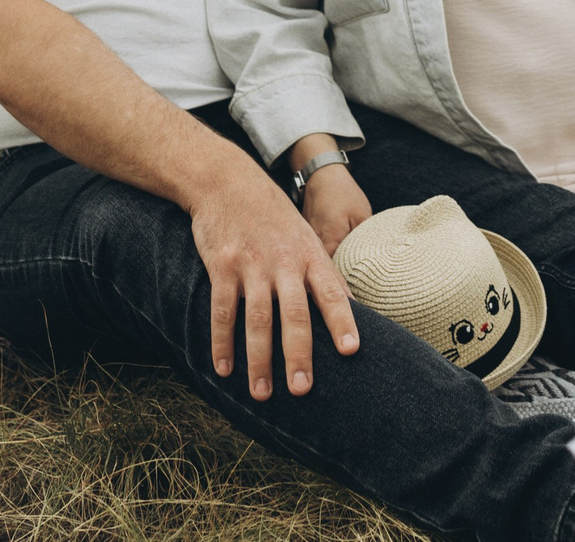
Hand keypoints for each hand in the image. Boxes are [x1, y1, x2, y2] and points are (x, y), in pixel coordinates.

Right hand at [189, 161, 360, 399]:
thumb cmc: (273, 216)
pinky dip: (222, 342)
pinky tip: (224, 369)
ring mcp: (252, 264)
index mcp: (309, 255)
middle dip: (298, 355)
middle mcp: (283, 261)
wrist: (227, 181)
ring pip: (257, 319)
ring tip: (262, 393)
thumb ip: (324, 274)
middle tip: (301, 390)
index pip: (331, 292)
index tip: (352, 351)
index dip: (342, 321)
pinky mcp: (222, 265)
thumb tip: (352, 310)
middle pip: (294, 314)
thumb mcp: (305, 237)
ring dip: (259, 360)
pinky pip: (223, 310)